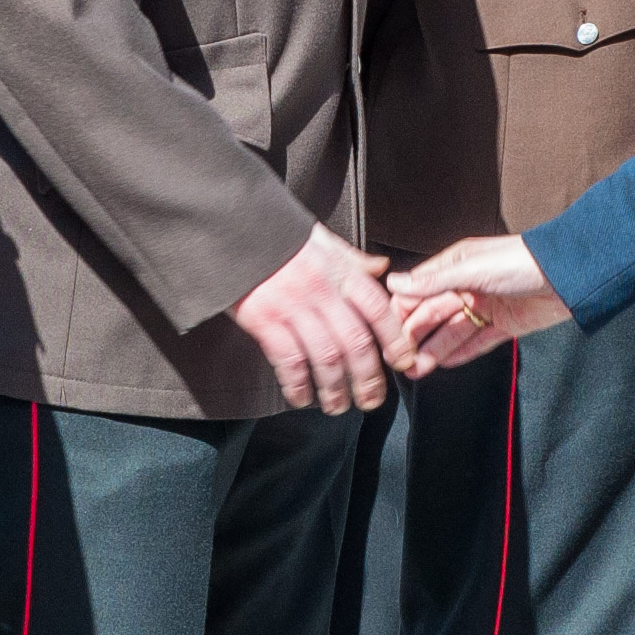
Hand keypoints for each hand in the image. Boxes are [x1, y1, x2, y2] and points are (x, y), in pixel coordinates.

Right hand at [234, 224, 395, 413]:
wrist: (232, 228)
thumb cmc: (277, 235)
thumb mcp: (321, 239)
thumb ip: (352, 259)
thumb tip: (381, 268)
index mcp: (338, 270)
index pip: (377, 308)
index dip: (394, 338)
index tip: (402, 361)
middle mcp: (320, 290)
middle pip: (355, 342)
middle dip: (368, 377)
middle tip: (371, 399)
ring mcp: (292, 306)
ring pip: (325, 357)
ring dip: (335, 389)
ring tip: (338, 406)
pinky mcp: (263, 320)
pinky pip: (288, 360)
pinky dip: (298, 384)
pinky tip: (301, 396)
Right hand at [383, 235, 570, 375]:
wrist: (569, 275)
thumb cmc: (523, 261)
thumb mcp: (473, 268)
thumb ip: (434, 280)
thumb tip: (395, 282)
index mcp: (457, 265)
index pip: (420, 290)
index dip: (402, 311)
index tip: (386, 331)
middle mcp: (468, 285)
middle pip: (435, 314)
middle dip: (415, 336)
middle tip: (399, 359)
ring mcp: (487, 306)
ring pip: (454, 332)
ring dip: (434, 350)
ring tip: (416, 369)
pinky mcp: (505, 325)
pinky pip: (478, 342)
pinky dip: (461, 353)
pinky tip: (444, 364)